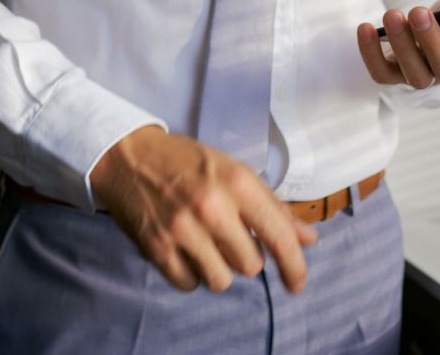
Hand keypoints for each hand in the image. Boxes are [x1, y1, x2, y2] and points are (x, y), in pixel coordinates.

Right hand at [90, 126, 317, 292]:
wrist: (130, 156)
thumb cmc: (190, 163)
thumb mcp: (237, 173)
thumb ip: (274, 208)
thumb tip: (309, 239)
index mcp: (239, 183)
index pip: (278, 236)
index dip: (294, 266)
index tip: (297, 283)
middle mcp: (213, 207)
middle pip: (251, 265)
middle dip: (246, 258)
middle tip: (231, 238)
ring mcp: (182, 229)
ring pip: (221, 280)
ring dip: (219, 269)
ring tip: (208, 246)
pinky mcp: (156, 246)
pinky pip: (189, 284)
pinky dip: (192, 274)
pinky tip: (187, 252)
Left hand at [356, 0, 439, 87]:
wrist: (423, 24)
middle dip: (432, 41)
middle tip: (419, 11)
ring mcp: (423, 74)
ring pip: (414, 74)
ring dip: (402, 44)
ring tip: (393, 13)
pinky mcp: (394, 73)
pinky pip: (381, 73)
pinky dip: (370, 52)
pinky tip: (365, 27)